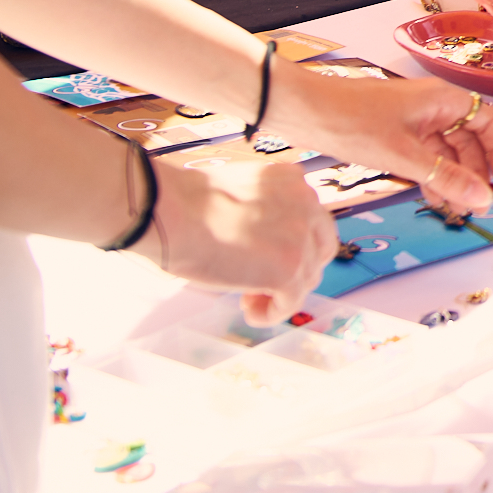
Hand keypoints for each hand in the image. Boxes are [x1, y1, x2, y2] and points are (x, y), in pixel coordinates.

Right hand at [140, 153, 336, 325]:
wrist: (172, 212)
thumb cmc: (187, 204)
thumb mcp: (241, 194)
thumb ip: (264, 211)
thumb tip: (265, 244)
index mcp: (292, 179)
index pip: (311, 219)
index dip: (293, 244)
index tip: (265, 257)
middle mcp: (306, 202)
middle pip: (320, 248)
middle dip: (297, 269)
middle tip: (262, 284)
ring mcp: (300, 236)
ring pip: (307, 277)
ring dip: (281, 293)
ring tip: (248, 300)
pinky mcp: (289, 268)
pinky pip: (291, 301)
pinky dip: (273, 313)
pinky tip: (250, 313)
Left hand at [268, 64, 492, 211]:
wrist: (302, 111)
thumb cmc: (351, 121)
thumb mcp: (403, 156)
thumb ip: (445, 178)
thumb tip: (482, 197)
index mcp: (442, 100)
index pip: (487, 122)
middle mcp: (432, 106)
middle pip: (468, 139)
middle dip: (475, 173)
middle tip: (479, 206)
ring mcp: (412, 119)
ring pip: (445, 151)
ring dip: (453, 179)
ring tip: (457, 210)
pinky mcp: (393, 133)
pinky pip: (423, 156)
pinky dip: (430, 176)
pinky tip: (431, 199)